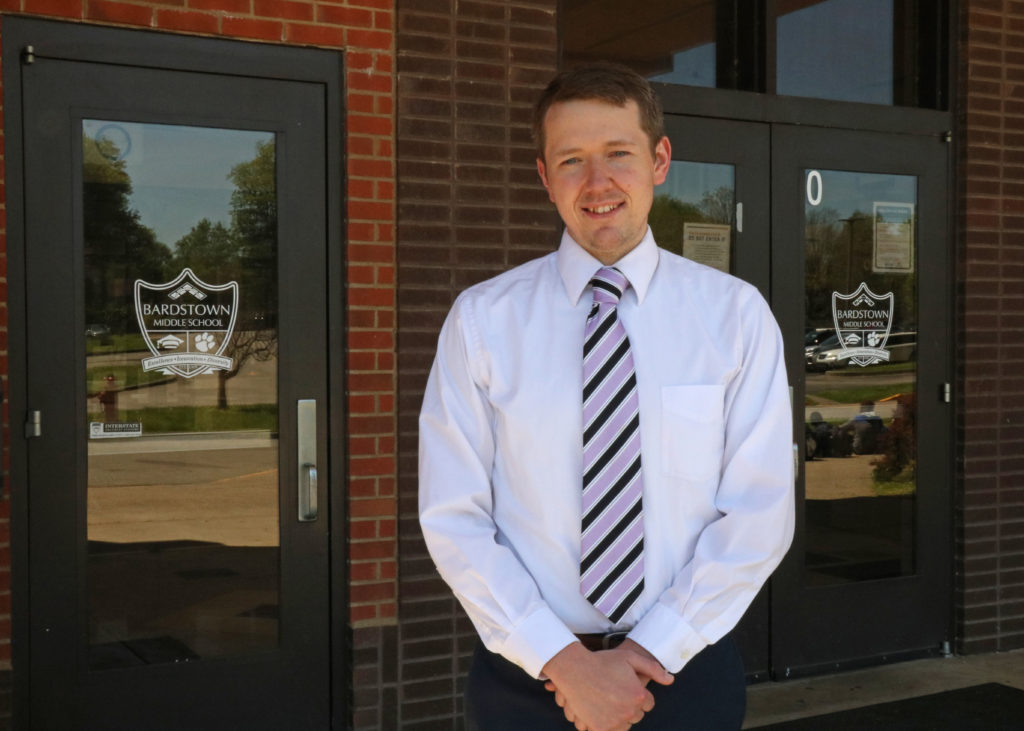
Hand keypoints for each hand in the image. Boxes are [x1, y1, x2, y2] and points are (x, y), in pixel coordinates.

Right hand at [541, 640, 672, 730]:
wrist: (575, 669)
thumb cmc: (602, 661)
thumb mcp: (630, 658)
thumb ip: (653, 668)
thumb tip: (670, 680)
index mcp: (639, 696)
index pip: (649, 704)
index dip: (639, 695)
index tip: (627, 688)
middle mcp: (629, 712)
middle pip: (636, 716)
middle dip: (629, 707)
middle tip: (616, 694)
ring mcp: (614, 722)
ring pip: (624, 726)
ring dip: (619, 717)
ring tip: (608, 702)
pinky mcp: (599, 728)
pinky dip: (606, 724)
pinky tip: (600, 710)